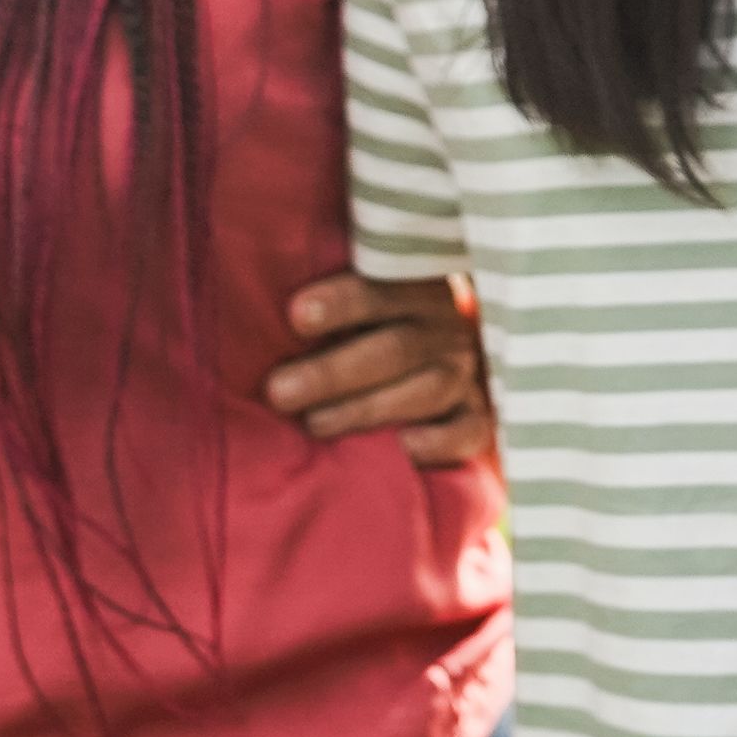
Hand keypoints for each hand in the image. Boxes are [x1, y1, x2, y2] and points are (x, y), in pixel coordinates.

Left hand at [263, 270, 491, 466]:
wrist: (447, 355)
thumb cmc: (375, 326)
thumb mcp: (363, 302)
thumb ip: (323, 303)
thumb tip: (256, 304)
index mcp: (417, 287)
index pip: (382, 288)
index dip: (341, 302)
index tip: (295, 317)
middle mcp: (447, 327)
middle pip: (395, 348)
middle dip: (333, 372)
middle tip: (277, 391)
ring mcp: (466, 374)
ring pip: (425, 390)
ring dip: (367, 409)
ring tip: (314, 425)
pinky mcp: (480, 416)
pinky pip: (468, 431)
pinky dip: (437, 441)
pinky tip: (400, 449)